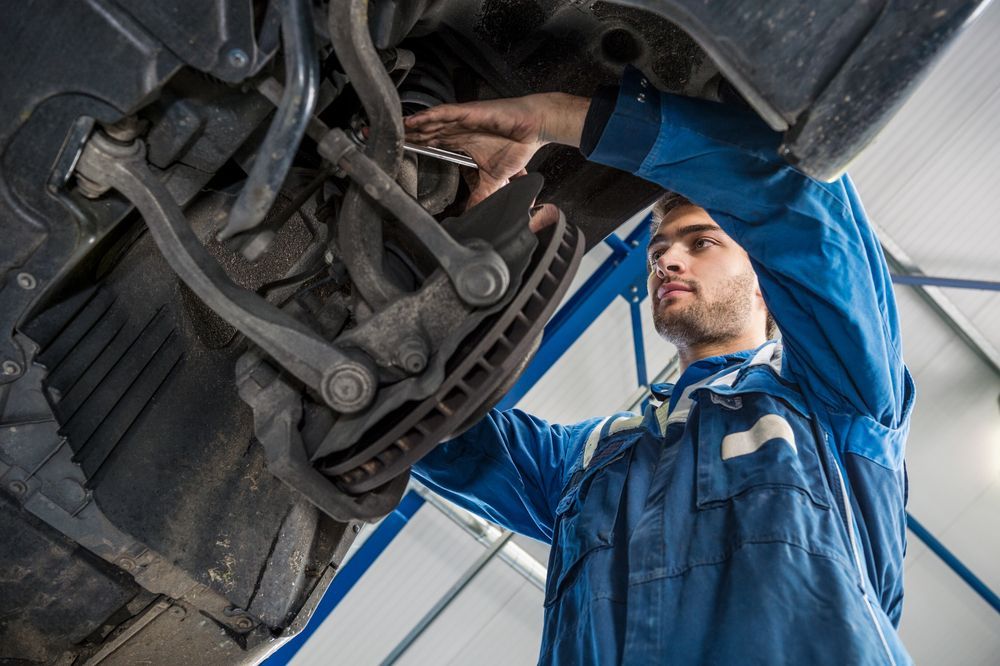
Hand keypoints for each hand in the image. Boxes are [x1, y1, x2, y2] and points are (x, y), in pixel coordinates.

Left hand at [404, 93, 589, 206]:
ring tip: (386, 129)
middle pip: (420, 133)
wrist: (535, 129)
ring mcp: (460, 121)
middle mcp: (455, 131)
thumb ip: (480, 196)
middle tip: (371, 136)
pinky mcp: (469, 113)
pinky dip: (428, 117)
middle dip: (399, 135)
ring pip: (427, 123)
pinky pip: (444, 114)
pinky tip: (413, 121)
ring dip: (407, 127)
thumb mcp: (493, 181)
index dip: (409, 147)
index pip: (427, 145)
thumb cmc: (516, 147)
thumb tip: (471, 217)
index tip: (388, 152)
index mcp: (458, 143)